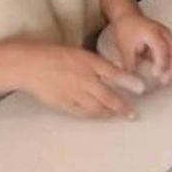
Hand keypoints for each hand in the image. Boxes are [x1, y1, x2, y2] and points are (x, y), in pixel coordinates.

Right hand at [23, 45, 144, 119]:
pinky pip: (82, 113)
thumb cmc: (55, 56)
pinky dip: (93, 116)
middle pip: (108, 96)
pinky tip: (100, 116)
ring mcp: (73, 92)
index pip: (114, 73)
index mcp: (88, 61)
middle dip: (122, 107)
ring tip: (119, 116)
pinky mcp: (63, 103)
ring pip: (96, 108)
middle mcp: (83, 78)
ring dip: (109, 113)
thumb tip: (116, 75)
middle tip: (132, 114)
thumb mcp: (80, 54)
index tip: (141, 89)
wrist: (31, 64)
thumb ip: (97, 65)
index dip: (129, 82)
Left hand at [109, 11, 171, 86]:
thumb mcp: (124, 47)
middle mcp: (165, 33)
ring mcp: (169, 36)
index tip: (156, 75)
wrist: (128, 16)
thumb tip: (134, 80)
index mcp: (153, 32)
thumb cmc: (126, 29)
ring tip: (166, 81)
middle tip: (165, 82)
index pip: (162, 49)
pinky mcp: (169, 41)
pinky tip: (166, 75)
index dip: (161, 63)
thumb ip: (130, 64)